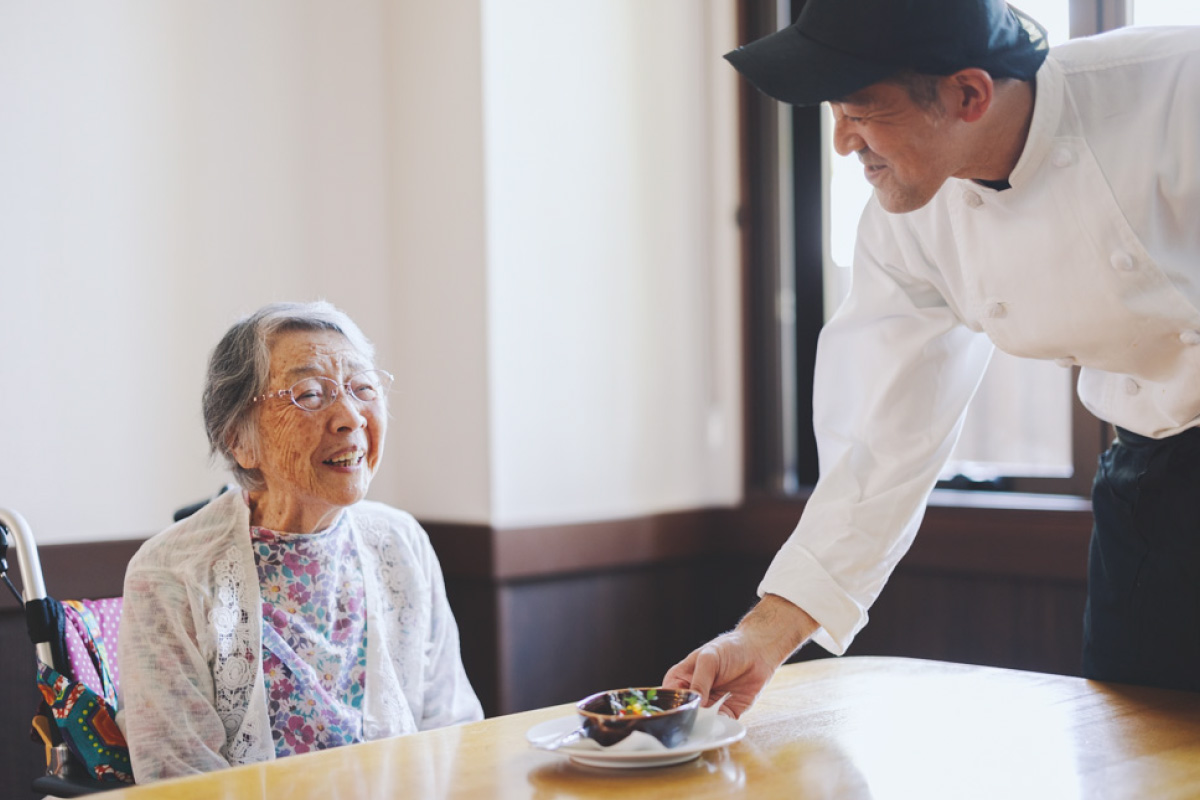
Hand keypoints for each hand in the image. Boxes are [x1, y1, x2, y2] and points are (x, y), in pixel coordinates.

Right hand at [662, 594, 817, 718]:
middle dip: (688, 720)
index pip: (669, 698)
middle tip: (694, 724)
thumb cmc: (729, 648)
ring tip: (707, 726)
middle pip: (684, 714)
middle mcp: (692, 694)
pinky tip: (720, 727)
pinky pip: (719, 724)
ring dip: (703, 726)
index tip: (680, 714)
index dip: (673, 707)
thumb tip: (694, 705)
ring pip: (700, 723)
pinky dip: (719, 728)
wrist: (758, 651)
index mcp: (680, 679)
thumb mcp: (709, 659)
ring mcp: (708, 704)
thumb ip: (699, 682)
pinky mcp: (726, 712)